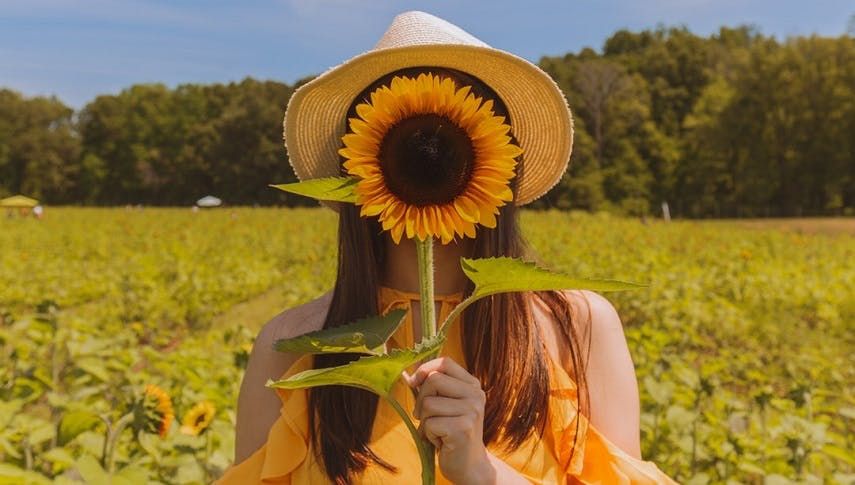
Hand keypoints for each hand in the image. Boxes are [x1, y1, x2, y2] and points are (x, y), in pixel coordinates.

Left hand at [403, 357, 494, 484]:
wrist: (469, 465)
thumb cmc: (451, 433)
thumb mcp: (446, 405)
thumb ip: (431, 388)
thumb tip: (407, 374)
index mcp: (472, 385)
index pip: (445, 363)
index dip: (425, 369)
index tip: (414, 382)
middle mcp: (475, 395)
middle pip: (433, 380)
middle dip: (421, 400)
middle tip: (426, 417)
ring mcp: (471, 411)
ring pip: (428, 403)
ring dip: (425, 421)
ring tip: (437, 431)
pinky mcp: (463, 428)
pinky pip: (429, 424)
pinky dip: (428, 434)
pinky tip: (441, 441)